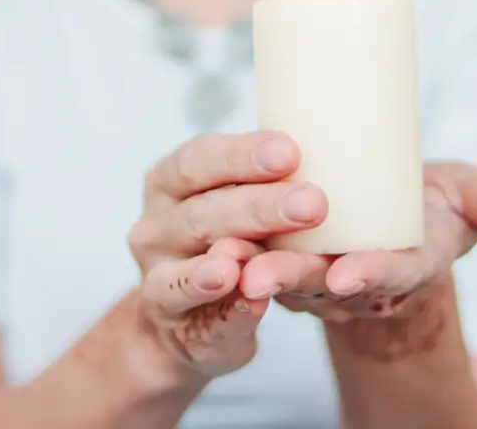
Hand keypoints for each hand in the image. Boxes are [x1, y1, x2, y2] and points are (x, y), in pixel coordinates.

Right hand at [129, 132, 327, 378]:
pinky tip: (255, 302)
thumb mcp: (229, 199)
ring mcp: (158, 276)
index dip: (241, 154)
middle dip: (258, 206)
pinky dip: (229, 311)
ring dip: (233, 260)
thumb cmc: (220, 235)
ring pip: (196, 264)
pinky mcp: (175, 325)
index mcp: (169, 181)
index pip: (199, 158)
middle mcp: (157, 225)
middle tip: (312, 204)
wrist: (188, 315)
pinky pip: (202, 318)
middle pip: (203, 211)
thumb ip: (260, 181)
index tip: (290, 152)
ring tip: (256, 255)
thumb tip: (320, 154)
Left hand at [238, 161, 476, 322]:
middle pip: (326, 281)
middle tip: (265, 273)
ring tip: (226, 261)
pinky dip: (233, 254)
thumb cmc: (426, 205)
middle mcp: (354, 274)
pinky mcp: (282, 250)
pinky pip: (255, 256)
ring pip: (282, 273)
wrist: (384, 215)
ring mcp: (315, 268)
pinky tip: (207, 241)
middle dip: (298, 278)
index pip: (393, 274)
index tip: (350, 274)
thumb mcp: (466, 198)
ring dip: (253, 269)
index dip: (375, 275)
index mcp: (403, 261)